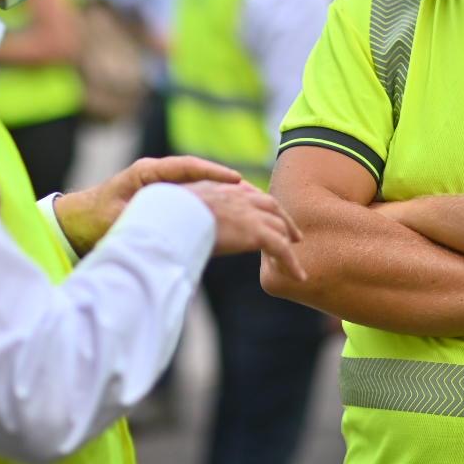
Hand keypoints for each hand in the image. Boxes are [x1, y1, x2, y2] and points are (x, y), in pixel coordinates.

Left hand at [54, 154, 242, 253]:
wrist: (76, 220)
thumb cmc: (94, 219)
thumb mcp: (115, 221)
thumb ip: (138, 222)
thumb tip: (161, 226)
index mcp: (146, 172)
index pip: (184, 167)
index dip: (212, 172)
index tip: (235, 180)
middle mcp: (158, 175)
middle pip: (200, 173)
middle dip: (229, 183)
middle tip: (257, 194)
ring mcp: (164, 185)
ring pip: (203, 184)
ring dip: (228, 193)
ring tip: (257, 204)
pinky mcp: (167, 198)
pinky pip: (198, 196)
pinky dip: (219, 203)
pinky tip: (238, 214)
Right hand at [184, 180, 307, 280]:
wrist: (172, 214)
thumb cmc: (166, 214)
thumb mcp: (178, 207)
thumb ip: (188, 214)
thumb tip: (181, 228)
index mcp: (221, 187)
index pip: (249, 193)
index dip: (260, 205)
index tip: (266, 213)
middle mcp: (239, 196)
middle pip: (270, 205)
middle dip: (282, 219)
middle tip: (292, 235)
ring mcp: (250, 213)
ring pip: (278, 227)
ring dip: (287, 242)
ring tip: (293, 257)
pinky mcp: (256, 232)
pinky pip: (281, 249)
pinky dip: (291, 263)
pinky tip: (298, 276)